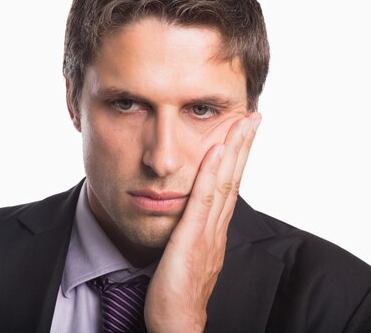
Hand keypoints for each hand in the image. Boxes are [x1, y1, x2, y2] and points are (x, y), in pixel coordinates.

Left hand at [144, 112, 261, 332]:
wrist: (175, 323)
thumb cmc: (175, 291)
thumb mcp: (185, 253)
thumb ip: (190, 231)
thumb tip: (186, 212)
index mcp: (214, 229)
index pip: (228, 185)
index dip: (237, 156)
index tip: (242, 130)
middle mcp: (216, 227)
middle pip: (233, 178)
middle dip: (243, 144)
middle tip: (252, 115)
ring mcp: (208, 232)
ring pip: (224, 183)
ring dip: (234, 149)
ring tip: (242, 122)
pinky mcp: (193, 239)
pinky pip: (203, 200)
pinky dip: (210, 173)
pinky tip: (215, 150)